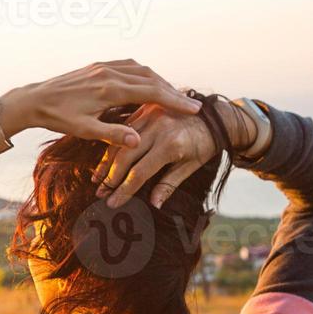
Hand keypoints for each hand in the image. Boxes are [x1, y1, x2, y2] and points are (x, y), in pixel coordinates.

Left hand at [0, 60, 199, 147]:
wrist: (34, 99)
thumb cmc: (58, 118)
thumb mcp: (85, 130)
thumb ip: (113, 135)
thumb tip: (138, 142)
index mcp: (109, 89)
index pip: (151, 93)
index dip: (174, 101)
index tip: (194, 110)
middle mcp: (109, 72)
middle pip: (151, 78)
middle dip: (172, 91)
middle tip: (191, 104)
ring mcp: (103, 66)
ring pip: (141, 70)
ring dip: (159, 81)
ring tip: (173, 96)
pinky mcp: (98, 66)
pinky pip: (129, 66)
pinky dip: (144, 74)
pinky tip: (149, 83)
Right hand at [94, 99, 252, 208]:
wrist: (215, 116)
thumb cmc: (205, 144)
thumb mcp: (191, 166)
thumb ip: (170, 184)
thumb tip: (154, 204)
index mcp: (170, 144)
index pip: (140, 172)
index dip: (125, 189)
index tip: (113, 203)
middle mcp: (158, 128)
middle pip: (125, 156)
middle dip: (111, 178)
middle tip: (101, 194)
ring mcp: (150, 116)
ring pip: (121, 142)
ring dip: (107, 162)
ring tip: (97, 180)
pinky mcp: (146, 109)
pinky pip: (124, 128)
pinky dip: (114, 145)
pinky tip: (106, 160)